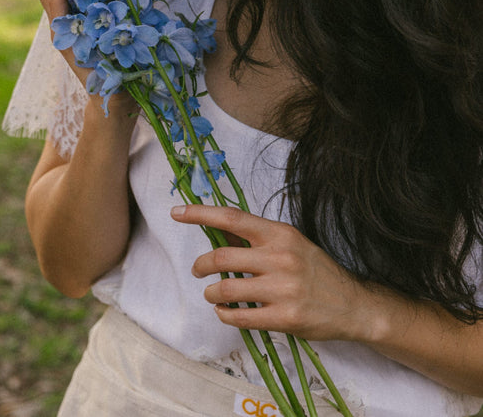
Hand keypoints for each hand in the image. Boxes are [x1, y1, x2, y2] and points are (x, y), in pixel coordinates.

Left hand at [171, 204, 375, 342]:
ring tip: (213, 294)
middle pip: (221, 257)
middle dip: (200, 265)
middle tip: (198, 270)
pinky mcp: (285, 317)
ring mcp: (283, 289)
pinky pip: (238, 316)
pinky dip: (223, 314)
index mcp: (280, 235)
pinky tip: (225, 311)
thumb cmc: (315, 271)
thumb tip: (215, 230)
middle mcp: (281, 258)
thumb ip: (253, 238)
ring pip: (225, 288)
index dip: (199, 214)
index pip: (232, 218)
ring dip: (210, 292)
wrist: (354, 305)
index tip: (176, 213)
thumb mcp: (289, 244)